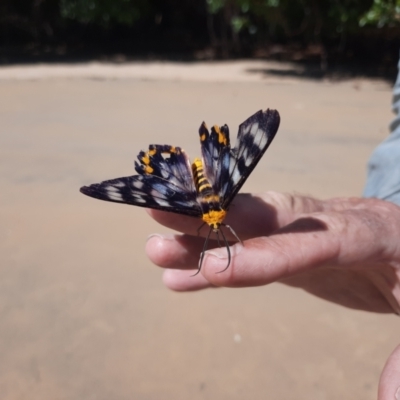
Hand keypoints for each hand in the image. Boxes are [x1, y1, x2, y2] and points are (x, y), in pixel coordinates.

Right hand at [146, 191, 399, 398]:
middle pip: (268, 215)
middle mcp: (332, 221)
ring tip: (157, 248)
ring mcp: (308, 232)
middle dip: (213, 218)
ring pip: (249, 231)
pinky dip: (218, 264)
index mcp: (374, 230)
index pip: (315, 239)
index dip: (265, 253)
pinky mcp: (295, 250)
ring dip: (202, 240)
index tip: (214, 270)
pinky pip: (251, 254)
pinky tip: (185, 275)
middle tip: (160, 213)